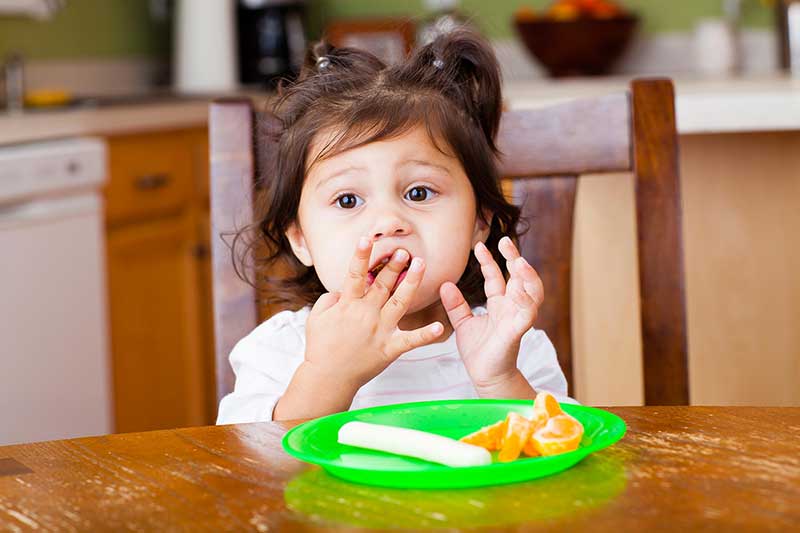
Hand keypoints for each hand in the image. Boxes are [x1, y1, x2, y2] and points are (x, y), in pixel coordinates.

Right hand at [303, 237, 443, 389]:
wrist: (328, 377)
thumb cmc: (320, 346)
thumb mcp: (317, 317)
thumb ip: (330, 299)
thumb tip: (343, 289)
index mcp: (348, 305)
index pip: (355, 275)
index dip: (361, 256)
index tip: (367, 239)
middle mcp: (366, 314)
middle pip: (383, 284)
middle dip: (394, 265)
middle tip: (404, 250)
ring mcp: (380, 330)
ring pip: (400, 301)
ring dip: (411, 282)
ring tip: (421, 264)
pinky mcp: (390, 349)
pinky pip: (411, 340)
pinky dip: (426, 335)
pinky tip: (441, 326)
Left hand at [440, 236, 543, 392]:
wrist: (484, 376)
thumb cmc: (479, 352)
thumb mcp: (463, 323)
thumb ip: (456, 305)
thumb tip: (445, 284)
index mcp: (498, 305)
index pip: (496, 277)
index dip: (489, 261)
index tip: (478, 245)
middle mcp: (511, 308)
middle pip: (518, 278)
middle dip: (514, 258)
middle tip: (505, 241)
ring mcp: (517, 318)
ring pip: (532, 292)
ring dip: (527, 276)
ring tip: (519, 261)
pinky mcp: (518, 331)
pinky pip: (527, 313)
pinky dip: (526, 300)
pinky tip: (519, 287)